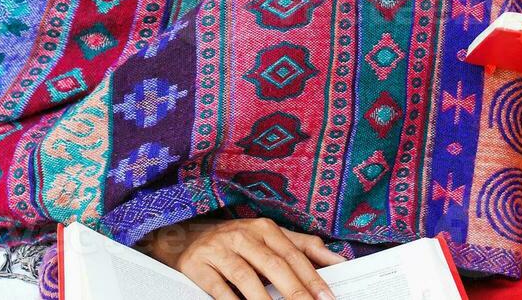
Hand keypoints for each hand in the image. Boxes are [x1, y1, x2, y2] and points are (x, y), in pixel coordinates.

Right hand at [146, 217, 340, 299]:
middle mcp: (242, 234)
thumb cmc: (235, 240)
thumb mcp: (268, 237)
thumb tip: (338, 261)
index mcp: (264, 228)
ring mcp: (218, 248)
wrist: (183, 236)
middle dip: (294, 291)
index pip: (293, 255)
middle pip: (273, 265)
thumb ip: (303, 247)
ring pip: (247, 277)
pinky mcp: (197, 264)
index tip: (327, 298)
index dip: (312, 277)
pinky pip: (218, 288)